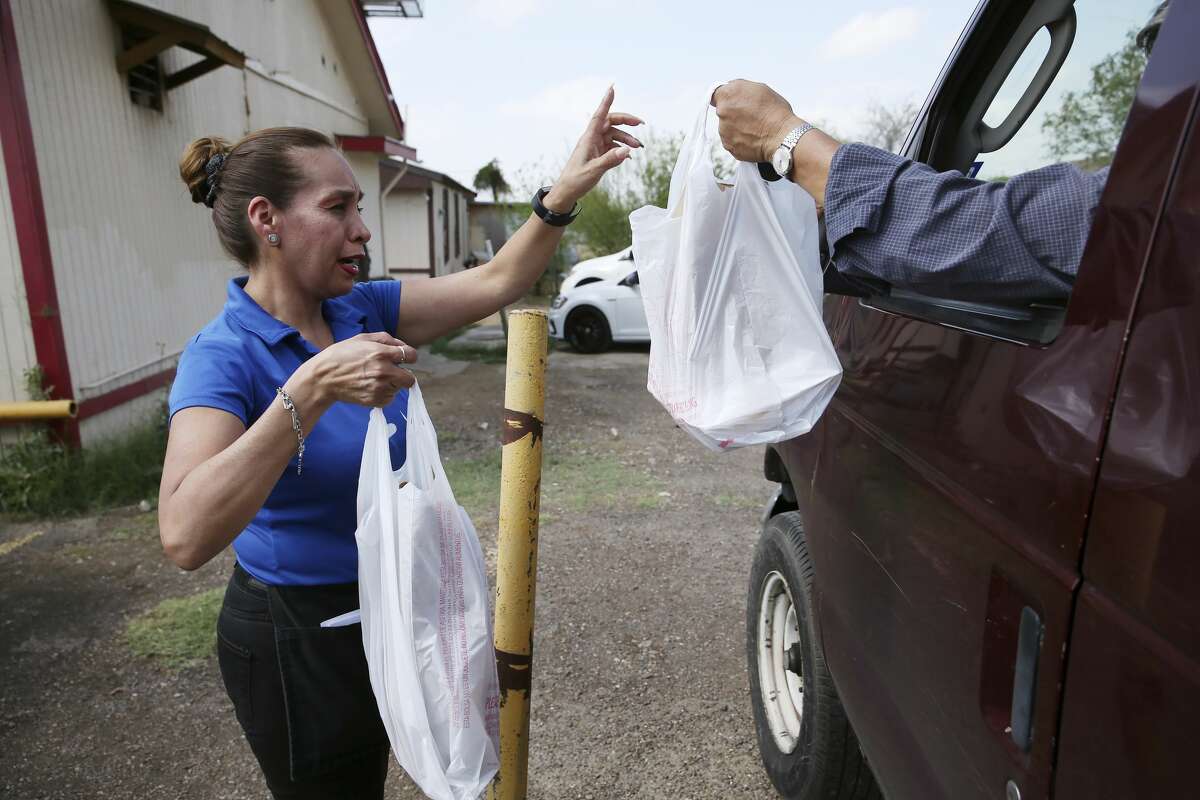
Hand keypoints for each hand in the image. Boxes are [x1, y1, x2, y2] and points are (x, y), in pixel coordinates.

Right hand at [295, 332, 416, 407]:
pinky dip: (383, 394)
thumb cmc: (341, 355)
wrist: (323, 378)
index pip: (411, 356)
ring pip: (398, 389)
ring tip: (373, 378)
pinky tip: (370, 387)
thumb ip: (386, 339)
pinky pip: (389, 399)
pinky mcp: (375, 400)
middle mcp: (384, 371)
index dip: (409, 357)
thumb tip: (403, 346)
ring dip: (391, 384)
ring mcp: (380, 388)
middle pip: (410, 378)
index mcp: (382, 353)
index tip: (404, 359)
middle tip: (390, 371)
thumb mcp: (362, 339)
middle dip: (403, 374)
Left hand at [544, 87, 643, 211]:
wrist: (567, 192)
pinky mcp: (598, 155)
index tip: (612, 88)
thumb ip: (610, 160)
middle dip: (626, 121)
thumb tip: (627, 151)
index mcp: (589, 139)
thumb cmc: (576, 181)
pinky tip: (629, 157)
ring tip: (638, 148)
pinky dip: (622, 150)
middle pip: (611, 122)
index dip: (606, 101)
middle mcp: (592, 139)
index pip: (600, 116)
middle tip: (641, 124)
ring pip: (614, 135)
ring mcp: (596, 146)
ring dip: (627, 139)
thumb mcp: (594, 171)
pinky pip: (613, 147)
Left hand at [711, 80, 803, 162]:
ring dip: (737, 127)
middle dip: (733, 113)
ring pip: (727, 127)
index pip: (715, 95)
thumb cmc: (775, 112)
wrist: (782, 137)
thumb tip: (732, 89)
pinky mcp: (729, 146)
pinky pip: (732, 141)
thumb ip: (739, 87)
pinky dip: (740, 139)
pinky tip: (753, 137)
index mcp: (727, 95)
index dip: (725, 98)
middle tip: (751, 115)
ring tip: (755, 128)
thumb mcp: (759, 88)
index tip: (732, 101)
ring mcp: (724, 131)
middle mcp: (722, 113)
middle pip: (723, 112)